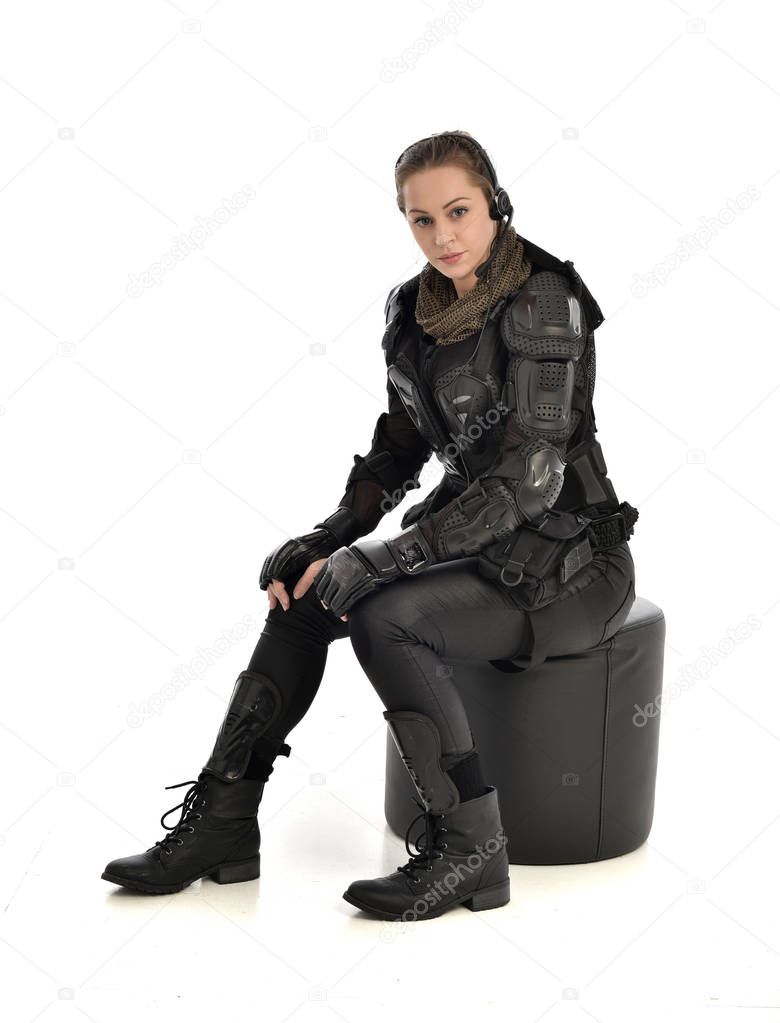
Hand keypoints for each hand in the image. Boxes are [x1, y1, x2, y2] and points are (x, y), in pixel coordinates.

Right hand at [266, 558, 349, 620]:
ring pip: (266, 572)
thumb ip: (306, 581)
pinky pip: (268, 567)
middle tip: (278, 607)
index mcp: (288, 556)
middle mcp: (280, 552)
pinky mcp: (280, 551)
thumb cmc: (322, 551)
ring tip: (271, 602)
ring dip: (268, 588)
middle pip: (269, 577)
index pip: (277, 579)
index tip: (287, 605)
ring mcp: (278, 551)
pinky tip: (270, 588)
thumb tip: (295, 596)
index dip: (280, 594)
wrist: (324, 536)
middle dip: (273, 594)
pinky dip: (268, 578)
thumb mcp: (317, 567)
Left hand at [315, 525, 435, 617]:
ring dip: (333, 607)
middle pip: (321, 587)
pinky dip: (343, 611)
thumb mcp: (354, 559)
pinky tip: (345, 616)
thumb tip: (330, 582)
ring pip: (331, 597)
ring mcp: (347, 575)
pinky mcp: (357, 585)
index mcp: (335, 558)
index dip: (303, 584)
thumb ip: (341, 568)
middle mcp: (338, 565)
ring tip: (338, 613)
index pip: (312, 571)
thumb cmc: (376, 558)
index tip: (296, 595)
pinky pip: (344, 602)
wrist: (394, 556)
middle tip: (325, 608)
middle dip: (322, 600)